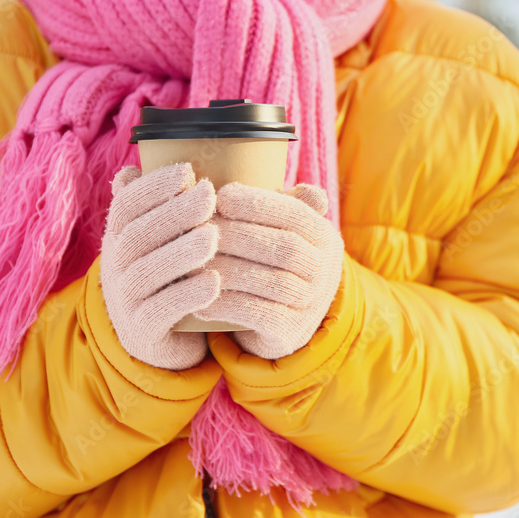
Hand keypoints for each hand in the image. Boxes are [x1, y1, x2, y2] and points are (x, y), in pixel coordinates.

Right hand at [100, 163, 220, 369]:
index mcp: (119, 238)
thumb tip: (155, 168)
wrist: (161, 342)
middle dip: (174, 212)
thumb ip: (161, 209)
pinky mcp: (142, 331)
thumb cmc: (169, 278)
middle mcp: (115, 267)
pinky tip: (214, 282)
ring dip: (182, 252)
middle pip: (137, 235)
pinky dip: (187, 295)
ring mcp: (125, 301)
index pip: (126, 206)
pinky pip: (160, 312)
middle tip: (209, 195)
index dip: (154, 186)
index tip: (187, 170)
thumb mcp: (160, 243)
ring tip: (214, 236)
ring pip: (148, 272)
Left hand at [194, 182, 344, 359]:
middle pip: (284, 248)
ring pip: (272, 282)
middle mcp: (325, 270)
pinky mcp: (291, 332)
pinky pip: (261, 317)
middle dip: (238, 235)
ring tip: (192, 262)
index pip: (296, 215)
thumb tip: (279, 185)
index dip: (259, 204)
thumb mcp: (279, 231)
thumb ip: (276, 204)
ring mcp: (311, 304)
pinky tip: (199, 299)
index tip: (221, 196)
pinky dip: (228, 306)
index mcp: (324, 237)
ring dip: (228, 270)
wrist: (282, 323)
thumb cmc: (270, 263)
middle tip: (199, 228)